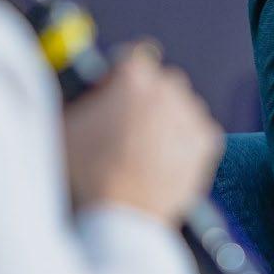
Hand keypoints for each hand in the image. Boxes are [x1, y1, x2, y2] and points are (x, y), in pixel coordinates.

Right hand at [63, 42, 222, 226]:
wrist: (121, 217)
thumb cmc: (87, 174)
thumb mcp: (66, 126)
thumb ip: (80, 96)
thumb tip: (84, 86)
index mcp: (133, 78)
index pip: (135, 56)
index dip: (122, 75)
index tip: (116, 90)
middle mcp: (168, 89)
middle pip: (161, 81)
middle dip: (147, 97)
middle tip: (128, 126)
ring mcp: (191, 115)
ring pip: (182, 105)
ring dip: (168, 119)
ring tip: (145, 150)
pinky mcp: (207, 141)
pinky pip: (197, 130)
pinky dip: (185, 141)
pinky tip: (164, 159)